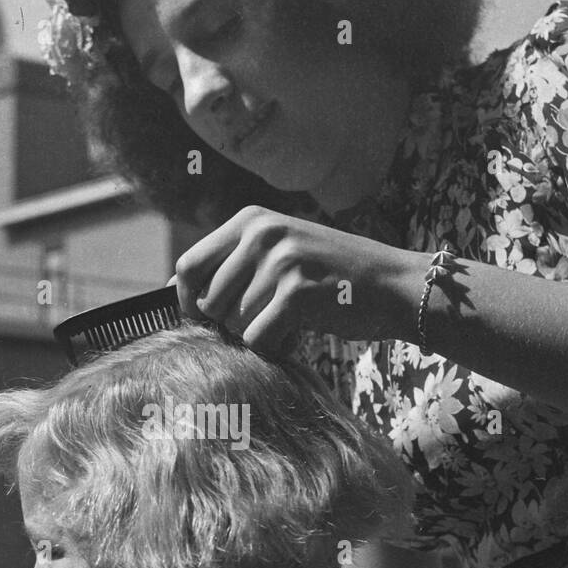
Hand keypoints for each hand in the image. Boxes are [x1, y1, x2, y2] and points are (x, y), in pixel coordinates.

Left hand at [174, 206, 420, 349]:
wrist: (395, 286)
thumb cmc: (332, 278)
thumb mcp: (278, 253)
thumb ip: (231, 265)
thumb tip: (172, 290)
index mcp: (250, 220)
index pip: (187, 265)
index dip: (187, 300)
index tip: (205, 318)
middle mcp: (261, 233)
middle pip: (207, 301)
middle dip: (228, 324)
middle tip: (264, 321)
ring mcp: (280, 261)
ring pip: (234, 323)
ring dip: (257, 335)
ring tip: (289, 321)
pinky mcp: (297, 293)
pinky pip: (258, 338)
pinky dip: (275, 347)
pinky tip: (298, 334)